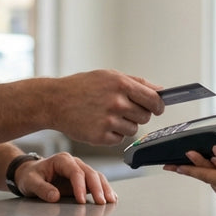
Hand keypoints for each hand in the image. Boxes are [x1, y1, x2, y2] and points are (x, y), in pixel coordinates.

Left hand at [14, 152, 117, 204]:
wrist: (29, 174)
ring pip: (96, 177)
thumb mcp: (30, 182)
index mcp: (62, 160)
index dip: (80, 186)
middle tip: (101, 202)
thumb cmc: (30, 176)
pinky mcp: (82, 180)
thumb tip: (55, 196)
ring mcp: (80, 170)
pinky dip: (104, 189)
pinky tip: (111, 197)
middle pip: (90, 173)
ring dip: (104, 189)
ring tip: (110, 201)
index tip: (81, 201)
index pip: (75, 172)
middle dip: (97, 188)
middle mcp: (74, 163)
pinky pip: (96, 182)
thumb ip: (42, 189)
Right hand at [48, 70, 163, 145]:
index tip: (157, 108)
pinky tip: (99, 124)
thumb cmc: (82, 86)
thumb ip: (137, 82)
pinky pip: (119, 139)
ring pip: (133, 129)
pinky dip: (112, 134)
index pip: (154, 99)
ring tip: (107, 115)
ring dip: (125, 125)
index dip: (158, 105)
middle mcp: (116, 103)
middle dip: (138, 114)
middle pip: (145, 116)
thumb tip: (161, 91)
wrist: (55, 101)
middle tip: (123, 109)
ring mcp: (108, 121)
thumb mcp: (109, 76)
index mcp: (121, 85)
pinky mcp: (100, 137)